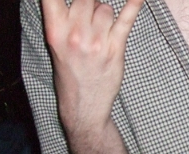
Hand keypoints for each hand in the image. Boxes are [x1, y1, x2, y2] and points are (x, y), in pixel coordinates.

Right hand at [42, 0, 144, 135]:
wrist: (83, 108)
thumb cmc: (70, 72)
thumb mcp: (56, 42)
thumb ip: (62, 14)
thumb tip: (83, 1)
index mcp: (54, 29)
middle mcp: (74, 33)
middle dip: (90, 4)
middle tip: (90, 20)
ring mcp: (96, 41)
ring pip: (105, 7)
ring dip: (105, 15)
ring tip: (100, 34)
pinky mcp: (115, 49)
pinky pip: (127, 17)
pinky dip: (134, 4)